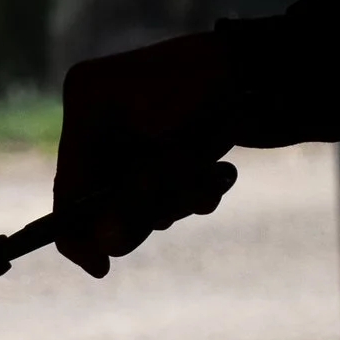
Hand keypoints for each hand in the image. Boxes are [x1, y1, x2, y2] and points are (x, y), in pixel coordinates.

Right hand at [54, 31, 243, 277]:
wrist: (271, 72)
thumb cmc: (209, 96)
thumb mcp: (160, 153)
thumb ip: (128, 200)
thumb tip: (104, 247)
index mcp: (85, 104)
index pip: (67, 188)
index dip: (78, 235)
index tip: (100, 267)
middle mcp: (106, 119)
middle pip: (108, 203)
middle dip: (147, 206)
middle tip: (176, 189)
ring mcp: (141, 134)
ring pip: (147, 203)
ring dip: (179, 198)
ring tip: (208, 171)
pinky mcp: (175, 146)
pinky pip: (174, 193)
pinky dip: (197, 190)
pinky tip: (220, 172)